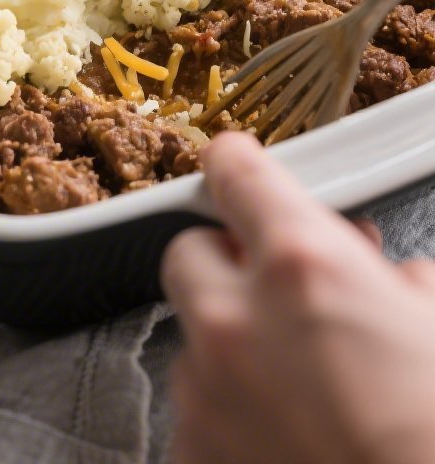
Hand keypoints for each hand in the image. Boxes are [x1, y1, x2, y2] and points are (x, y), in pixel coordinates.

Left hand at [161, 133, 434, 463]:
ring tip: (296, 389)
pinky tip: (282, 439)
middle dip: (230, 267)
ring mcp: (207, 394)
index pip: (235, 173)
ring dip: (233, 350)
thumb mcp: (434, 328)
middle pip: (190, 254)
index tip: (235, 166)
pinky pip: (196, 416)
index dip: (236, 165)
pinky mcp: (193, 455)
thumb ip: (397, 286)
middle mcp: (237, 319)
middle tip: (278, 295)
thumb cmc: (430, 426)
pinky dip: (229, 418)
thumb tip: (387, 276)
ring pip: (193, 340)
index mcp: (303, 265)